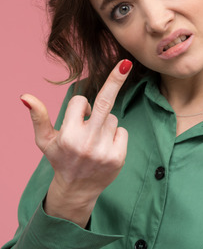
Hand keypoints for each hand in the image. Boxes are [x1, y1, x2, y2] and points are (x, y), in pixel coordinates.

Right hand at [20, 59, 131, 226]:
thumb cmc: (60, 158)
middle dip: (115, 80)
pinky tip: (105, 147)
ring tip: (94, 141)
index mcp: (68, 135)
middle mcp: (87, 142)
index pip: (80, 101)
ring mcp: (104, 150)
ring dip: (105, 123)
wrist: (77, 190)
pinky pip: (122, 131)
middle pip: (105, 102)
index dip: (80, 106)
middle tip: (125, 64)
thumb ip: (38, 116)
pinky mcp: (118, 157)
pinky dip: (116, 134)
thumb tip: (25, 96)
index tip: (78, 117)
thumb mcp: (44, 140)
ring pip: (113, 118)